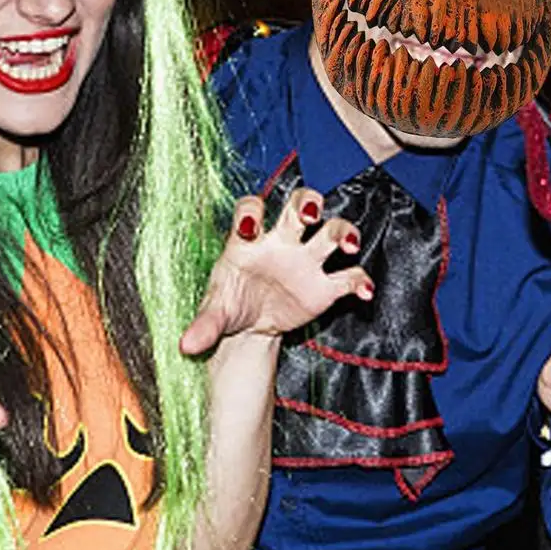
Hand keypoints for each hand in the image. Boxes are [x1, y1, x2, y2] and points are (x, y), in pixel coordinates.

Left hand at [180, 188, 371, 355]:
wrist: (251, 326)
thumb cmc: (231, 303)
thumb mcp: (216, 312)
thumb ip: (205, 325)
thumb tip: (186, 346)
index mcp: (248, 240)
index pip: (250, 208)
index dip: (252, 211)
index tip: (252, 228)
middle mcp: (281, 241)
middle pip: (298, 204)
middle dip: (307, 204)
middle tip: (309, 216)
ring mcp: (306, 260)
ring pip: (331, 230)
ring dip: (343, 232)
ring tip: (346, 246)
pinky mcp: (325, 286)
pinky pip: (349, 276)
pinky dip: (360, 281)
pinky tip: (364, 292)